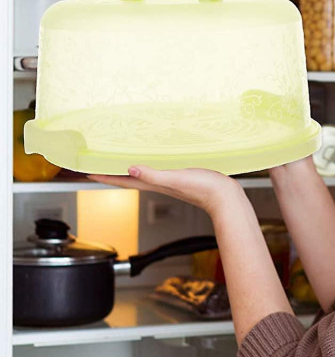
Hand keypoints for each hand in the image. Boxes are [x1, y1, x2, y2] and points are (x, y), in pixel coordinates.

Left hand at [87, 165, 241, 216]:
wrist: (226, 197)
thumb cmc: (203, 189)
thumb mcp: (175, 178)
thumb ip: (153, 174)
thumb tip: (131, 168)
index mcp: (154, 184)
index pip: (123, 180)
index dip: (104, 176)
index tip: (87, 172)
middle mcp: (159, 183)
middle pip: (129, 178)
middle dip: (113, 171)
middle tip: (98, 163)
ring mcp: (170, 181)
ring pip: (142, 174)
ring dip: (129, 168)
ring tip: (119, 159)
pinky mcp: (181, 177)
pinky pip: (158, 170)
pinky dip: (149, 165)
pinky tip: (153, 158)